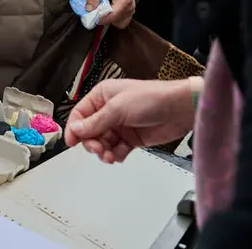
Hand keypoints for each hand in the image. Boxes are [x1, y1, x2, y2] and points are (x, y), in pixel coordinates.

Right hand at [65, 78, 198, 163]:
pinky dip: (116, 155)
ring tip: (110, 156)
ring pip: (103, 143)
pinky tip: (119, 155)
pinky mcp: (131, 138)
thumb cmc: (151, 98)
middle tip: (98, 149)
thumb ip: (95, 122)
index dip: (74, 128)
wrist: (179, 109)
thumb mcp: (117, 108)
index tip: (72, 142)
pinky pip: (116, 150)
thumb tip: (75, 129)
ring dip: (104, 151)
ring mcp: (120, 125)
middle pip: (90, 131)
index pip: (80, 114)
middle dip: (92, 142)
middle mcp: (109, 111)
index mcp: (102, 96)